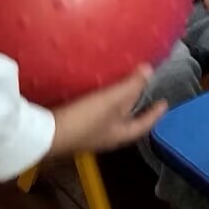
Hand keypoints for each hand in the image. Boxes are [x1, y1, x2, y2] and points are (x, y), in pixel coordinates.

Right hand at [49, 66, 165, 156]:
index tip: (164, 103)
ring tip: (118, 85)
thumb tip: (150, 71)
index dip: (155, 113)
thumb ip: (130, 86)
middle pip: (126, 120)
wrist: (45, 135)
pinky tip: (92, 90)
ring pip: (109, 116)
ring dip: (116, 102)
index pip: (144, 124)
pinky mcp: (73, 126)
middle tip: (141, 89)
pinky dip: (98, 101)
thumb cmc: (83, 120)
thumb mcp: (111, 101)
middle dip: (134, 106)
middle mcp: (106, 136)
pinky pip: (93, 112)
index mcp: (119, 134)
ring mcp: (89, 133)